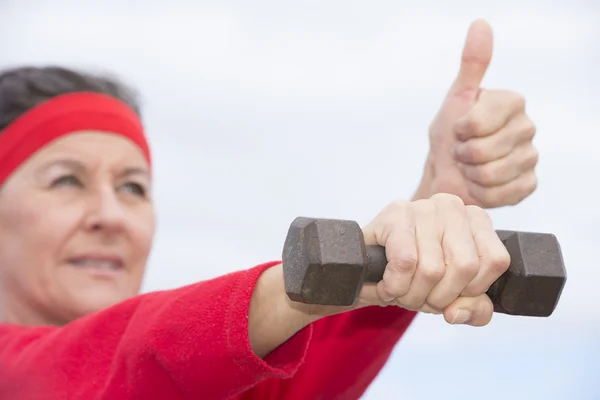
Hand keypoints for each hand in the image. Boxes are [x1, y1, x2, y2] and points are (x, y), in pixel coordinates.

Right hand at [359, 193, 509, 325]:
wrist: (367, 267)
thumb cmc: (414, 275)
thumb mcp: (452, 296)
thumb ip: (474, 310)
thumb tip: (457, 312)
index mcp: (476, 220)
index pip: (495, 261)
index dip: (471, 290)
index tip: (450, 294)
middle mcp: (453, 206)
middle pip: (464, 266)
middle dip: (439, 297)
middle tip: (420, 297)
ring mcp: (424, 206)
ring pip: (432, 268)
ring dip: (412, 294)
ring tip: (402, 291)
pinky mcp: (396, 212)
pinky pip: (405, 262)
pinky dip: (395, 285)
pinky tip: (388, 285)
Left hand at [424, 19, 537, 207]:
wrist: (447, 175)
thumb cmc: (449, 136)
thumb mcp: (455, 98)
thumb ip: (471, 64)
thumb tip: (480, 24)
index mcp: (512, 102)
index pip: (481, 122)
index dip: (461, 131)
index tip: (458, 130)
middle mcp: (527, 127)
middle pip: (486, 150)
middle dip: (464, 154)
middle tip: (462, 152)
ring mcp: (530, 157)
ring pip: (493, 173)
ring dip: (471, 174)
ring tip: (470, 167)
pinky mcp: (528, 184)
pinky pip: (502, 193)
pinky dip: (482, 193)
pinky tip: (480, 184)